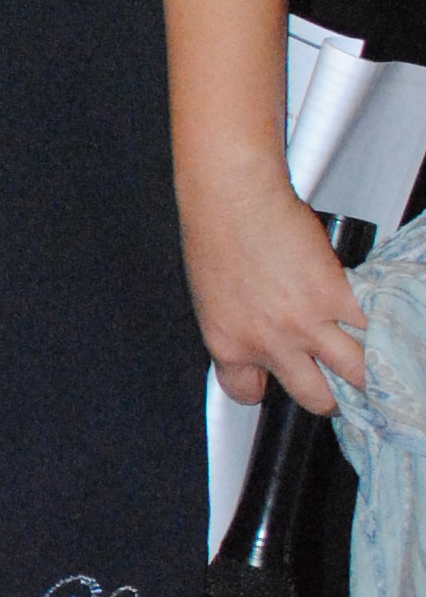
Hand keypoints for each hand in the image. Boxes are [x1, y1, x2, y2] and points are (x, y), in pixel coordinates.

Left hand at [179, 173, 364, 410]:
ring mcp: (306, 323)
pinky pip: (371, 328)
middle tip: (343, 386)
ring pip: (356, 371)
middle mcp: (269, 343)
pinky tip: (384, 329)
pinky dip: (382, 329)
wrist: (232, 198)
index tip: (278, 381)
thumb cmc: (214, 232)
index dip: (265, 389)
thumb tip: (259, 337)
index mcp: (229, 344)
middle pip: (316, 397)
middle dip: (333, 399)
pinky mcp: (336, 295)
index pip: (246, 393)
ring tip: (375, 365)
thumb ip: (237, 326)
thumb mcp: (211, 297)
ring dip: (368, 371)